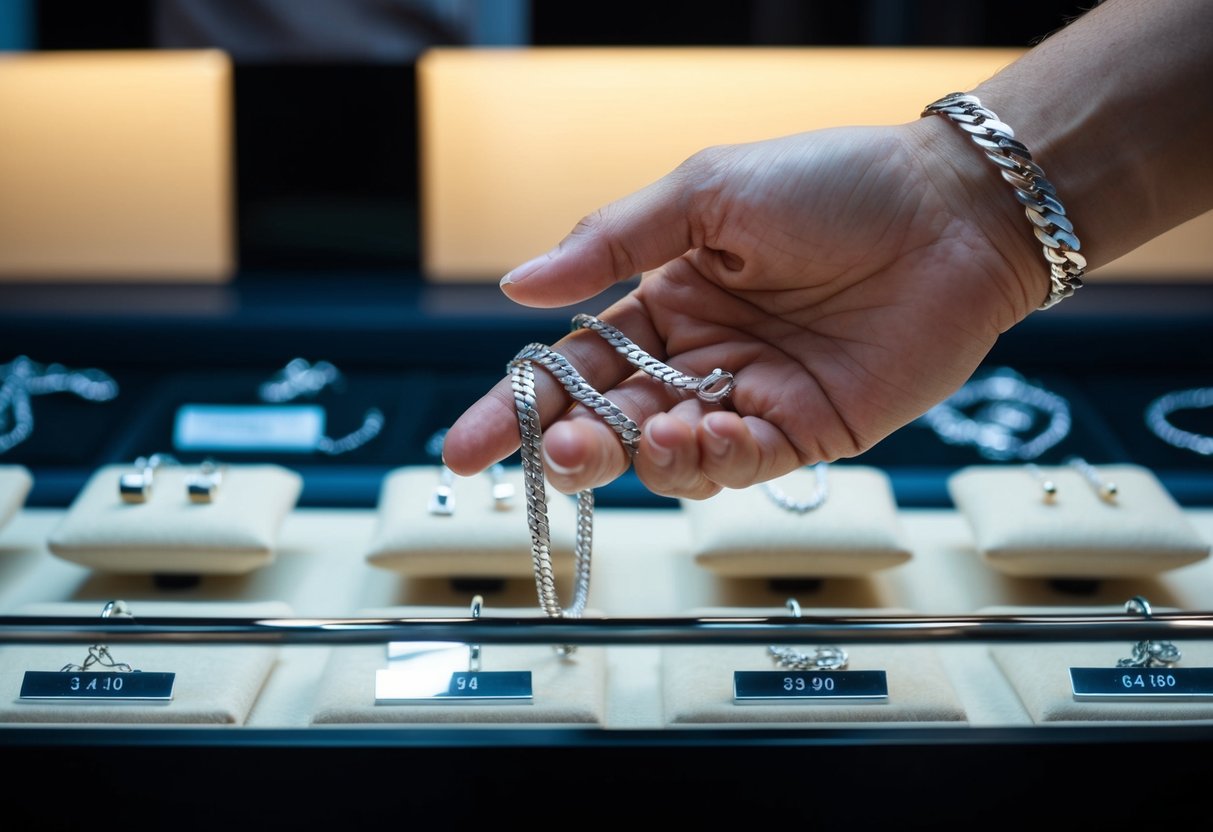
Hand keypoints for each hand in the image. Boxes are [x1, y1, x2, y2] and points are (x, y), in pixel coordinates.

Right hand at [442, 116, 1042, 499]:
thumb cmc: (831, 185)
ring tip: (646, 436)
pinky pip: (742, 467)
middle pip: (609, 424)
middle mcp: (697, 360)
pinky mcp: (805, 434)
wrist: (951, 211)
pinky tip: (712, 434)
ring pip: (667, 458)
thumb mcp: (707, 194)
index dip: (516, 408)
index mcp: (664, 301)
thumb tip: (516, 287)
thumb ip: (612, 243)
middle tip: (557, 452)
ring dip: (643, 459)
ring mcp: (748, 400)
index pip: (572, 366)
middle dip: (571, 448)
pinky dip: (715, 462)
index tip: (465, 449)